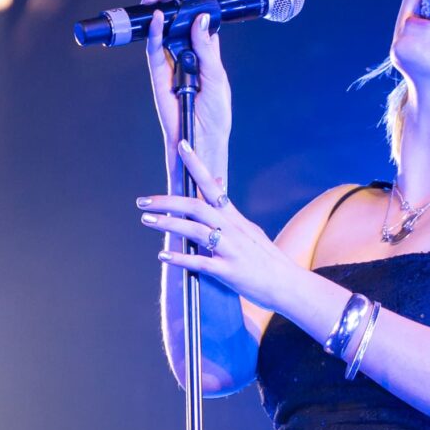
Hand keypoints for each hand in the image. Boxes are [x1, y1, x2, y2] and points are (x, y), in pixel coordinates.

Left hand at [139, 137, 301, 313]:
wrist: (287, 284)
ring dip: (169, 224)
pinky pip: (201, 262)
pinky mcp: (229, 271)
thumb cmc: (265, 258)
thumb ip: (229, 209)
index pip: (212, 185)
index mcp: (234, 217)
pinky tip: (162, 255)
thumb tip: (218, 183)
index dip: (197, 165)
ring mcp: (231, 250)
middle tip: (142, 201)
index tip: (182, 145)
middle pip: (196, 206)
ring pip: (196, 230)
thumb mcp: (249, 228)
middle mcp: (232, 229)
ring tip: (147, 220)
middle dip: (167, 201)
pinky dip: (181, 258)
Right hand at [144, 0, 232, 188]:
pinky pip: (154, 54)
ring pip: (162, 37)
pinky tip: (158, 20)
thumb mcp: (217, 77)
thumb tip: (201, 20)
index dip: (198, 9)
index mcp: (206, 59)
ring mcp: (171, 69)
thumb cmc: (215, 116)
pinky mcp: (159, 79)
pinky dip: (154, 36)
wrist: (203, 142)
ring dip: (160, 17)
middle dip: (173, 8)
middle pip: (177, 29)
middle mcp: (187, 61)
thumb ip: (207, 49)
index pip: (200, 28)